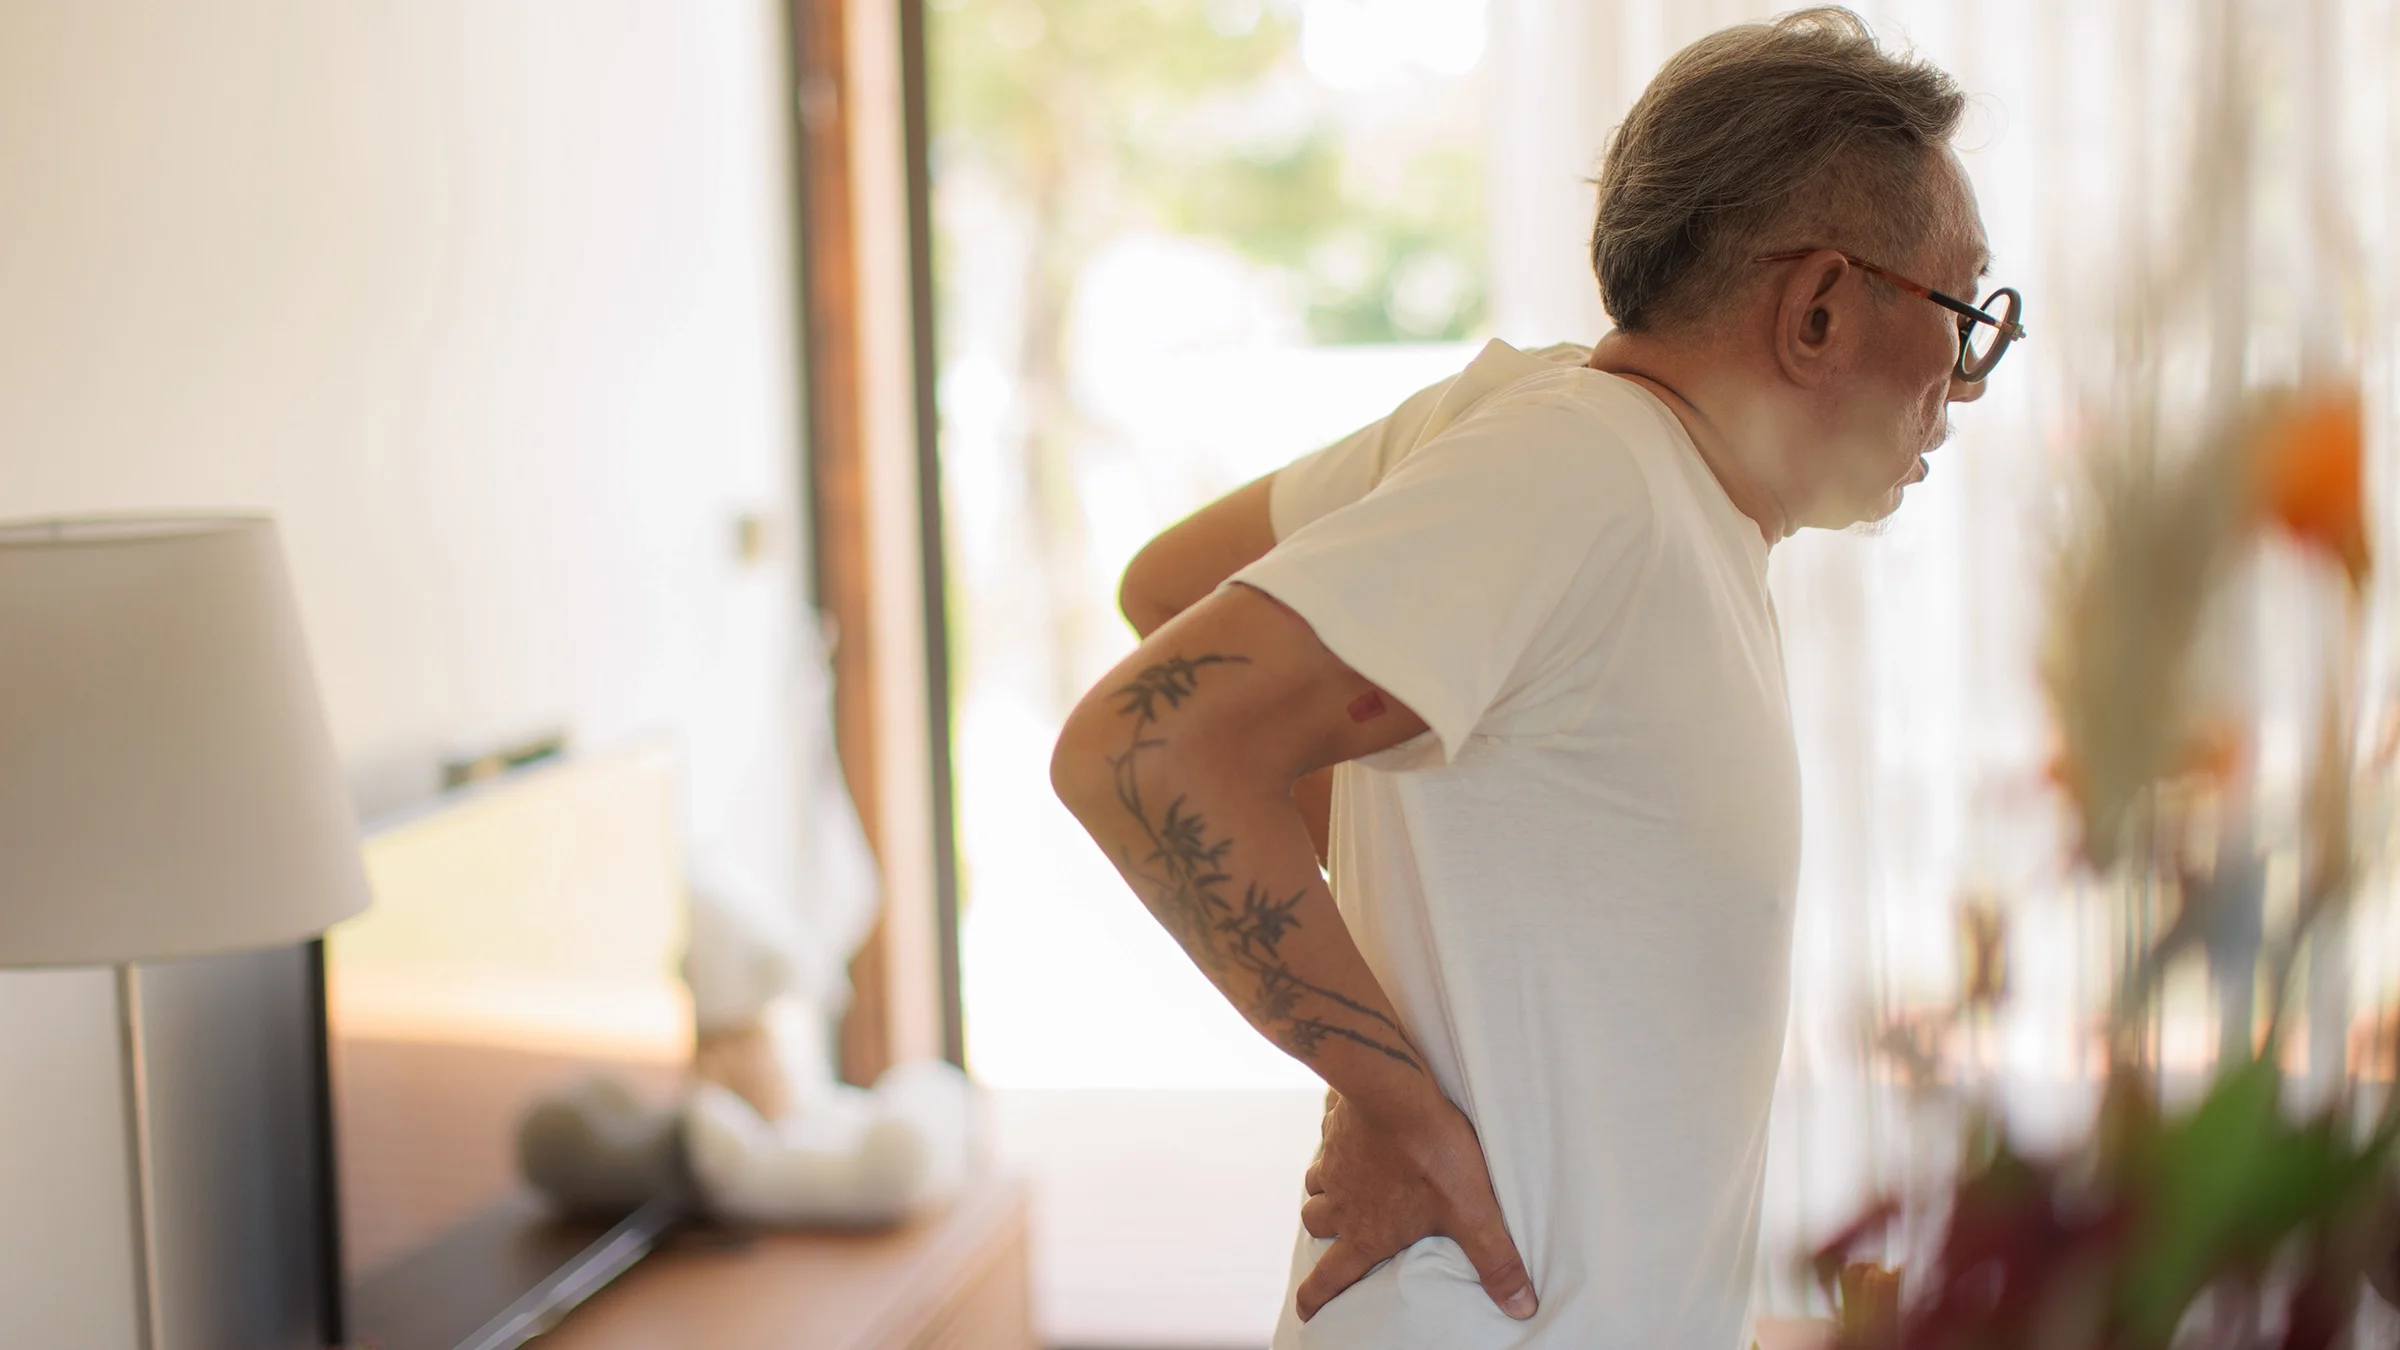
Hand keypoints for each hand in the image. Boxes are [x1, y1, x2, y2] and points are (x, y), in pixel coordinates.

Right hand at [1296, 1089, 1536, 1321]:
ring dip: (1325, 1190)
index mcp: (1368, 1233)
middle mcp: (1342, 1202)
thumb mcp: (1472, 1212)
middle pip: (1315, 1225)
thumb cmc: (1433, 1154)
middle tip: (1338, 1231)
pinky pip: (1325, 1141)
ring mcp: (1333, 1163)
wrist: (1395, 1091)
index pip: (1331, 1276)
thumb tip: (1520, 1308)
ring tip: (1346, 1185)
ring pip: (1314, 1185)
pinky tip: (1353, 1137)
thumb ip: (1494, 1260)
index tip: (1303, 1310)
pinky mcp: (1334, 1129)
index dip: (1315, 1296)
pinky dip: (1334, 1146)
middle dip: (1324, 1232)